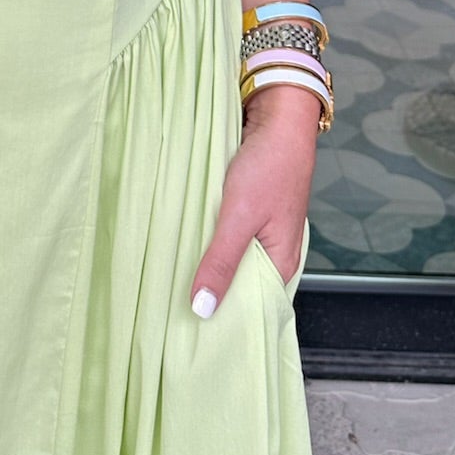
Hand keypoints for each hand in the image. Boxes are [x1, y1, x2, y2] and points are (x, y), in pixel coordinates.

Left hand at [189, 87, 318, 317]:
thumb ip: (222, 261)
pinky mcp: (247, 213)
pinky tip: (184, 245)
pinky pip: (225, 237)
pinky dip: (208, 242)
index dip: (228, 321)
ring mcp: (261, 232)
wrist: (278, 117)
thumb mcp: (239, 217)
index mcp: (282, 263)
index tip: (195, 336)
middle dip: (212, 295)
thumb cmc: (268, 166)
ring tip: (172, 285)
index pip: (256, 308)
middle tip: (173, 313)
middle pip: (241, 287)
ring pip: (231, 260)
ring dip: (207, 266)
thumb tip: (203, 308)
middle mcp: (274, 253)